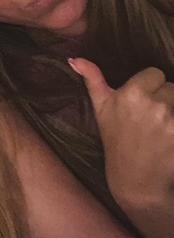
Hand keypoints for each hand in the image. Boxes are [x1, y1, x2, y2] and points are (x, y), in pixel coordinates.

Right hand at [69, 58, 173, 209]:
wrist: (135, 179)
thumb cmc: (115, 140)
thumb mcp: (100, 108)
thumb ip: (92, 78)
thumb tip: (74, 59)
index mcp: (133, 92)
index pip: (155, 73)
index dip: (149, 86)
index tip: (142, 102)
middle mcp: (155, 103)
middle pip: (171, 87)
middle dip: (164, 98)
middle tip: (152, 117)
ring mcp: (173, 120)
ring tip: (163, 127)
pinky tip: (169, 136)